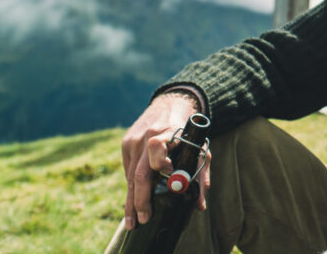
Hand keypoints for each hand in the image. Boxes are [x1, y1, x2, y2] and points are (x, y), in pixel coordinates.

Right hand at [120, 92, 209, 229]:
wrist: (169, 105)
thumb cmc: (188, 132)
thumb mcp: (200, 148)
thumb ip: (201, 175)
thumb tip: (200, 206)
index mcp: (167, 133)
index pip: (157, 147)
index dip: (160, 164)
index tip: (167, 175)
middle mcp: (146, 137)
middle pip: (139, 172)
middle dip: (141, 199)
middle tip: (144, 219)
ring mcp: (133, 141)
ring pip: (130, 176)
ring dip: (131, 200)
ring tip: (132, 222)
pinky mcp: (125, 144)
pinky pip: (127, 170)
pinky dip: (131, 187)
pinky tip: (131, 204)